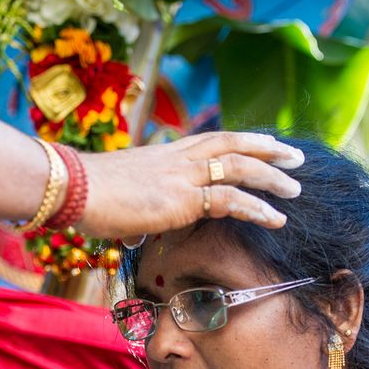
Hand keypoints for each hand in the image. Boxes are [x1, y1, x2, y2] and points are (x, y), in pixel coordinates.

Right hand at [77, 131, 304, 238]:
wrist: (72, 189)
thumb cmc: (85, 196)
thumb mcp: (119, 194)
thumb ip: (136, 207)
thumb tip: (134, 228)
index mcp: (165, 154)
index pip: (213, 140)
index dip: (242, 141)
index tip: (264, 144)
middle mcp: (179, 159)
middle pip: (234, 144)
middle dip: (268, 149)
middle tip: (295, 157)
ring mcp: (183, 176)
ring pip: (241, 167)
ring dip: (272, 178)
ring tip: (296, 189)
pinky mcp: (183, 199)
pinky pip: (230, 200)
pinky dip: (257, 208)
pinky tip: (275, 218)